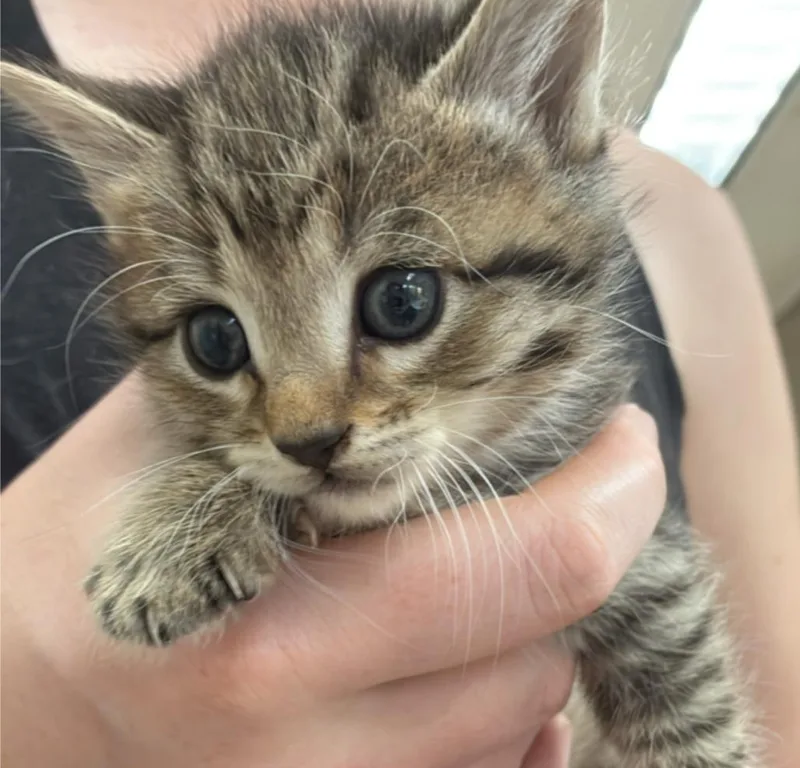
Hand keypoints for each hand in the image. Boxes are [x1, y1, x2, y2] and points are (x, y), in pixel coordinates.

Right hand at [2, 377, 663, 767]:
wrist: (15, 689)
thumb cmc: (85, 541)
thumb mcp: (168, 436)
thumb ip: (304, 403)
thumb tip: (435, 369)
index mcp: (256, 617)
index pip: (507, 565)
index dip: (603, 492)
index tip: (622, 439)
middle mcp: (296, 738)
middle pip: (540, 646)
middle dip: (586, 548)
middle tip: (579, 479)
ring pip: (526, 713)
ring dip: (535, 623)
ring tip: (486, 553)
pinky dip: (506, 704)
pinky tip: (462, 646)